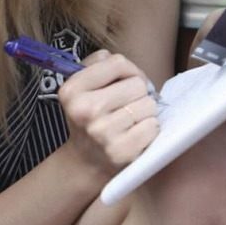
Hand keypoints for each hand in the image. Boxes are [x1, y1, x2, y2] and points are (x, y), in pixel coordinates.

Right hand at [58, 50, 159, 172]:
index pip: (117, 63)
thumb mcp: (81, 89)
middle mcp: (86, 111)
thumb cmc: (90, 120)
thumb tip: (121, 63)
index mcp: (72, 91)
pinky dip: (149, 129)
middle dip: (138, 93)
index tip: (127, 82)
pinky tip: (135, 134)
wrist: (85, 162)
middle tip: (127, 106)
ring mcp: (104, 133)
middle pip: (137, 84)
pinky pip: (153, 126)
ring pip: (148, 105)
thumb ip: (98, 65)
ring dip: (145, 112)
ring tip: (130, 122)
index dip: (129, 70)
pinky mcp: (122, 151)